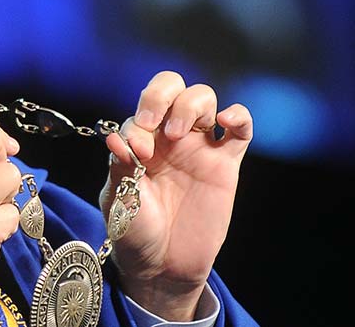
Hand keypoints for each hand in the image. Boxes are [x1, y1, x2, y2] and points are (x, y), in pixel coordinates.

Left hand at [99, 71, 252, 320]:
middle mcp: (168, 137)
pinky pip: (240, 130)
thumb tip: (114, 137)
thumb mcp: (118, 200)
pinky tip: (227, 118)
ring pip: (203, 99)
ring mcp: (199, 147)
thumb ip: (119, 167)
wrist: (161, 266)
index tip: (137, 154)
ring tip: (178, 134)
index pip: (141, 111)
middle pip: (172, 88)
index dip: (138, 123)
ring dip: (190, 106)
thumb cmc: (135, 231)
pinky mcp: (225, 164)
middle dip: (162, 95)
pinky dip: (238, 115)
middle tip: (156, 124)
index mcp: (140, 140)